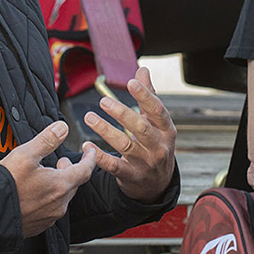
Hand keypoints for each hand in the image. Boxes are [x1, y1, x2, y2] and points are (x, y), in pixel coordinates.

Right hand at [1, 120, 96, 236]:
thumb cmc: (6, 185)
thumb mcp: (26, 155)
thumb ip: (47, 140)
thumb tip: (62, 127)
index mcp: (61, 185)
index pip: (85, 170)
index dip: (90, 158)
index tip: (90, 151)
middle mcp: (59, 204)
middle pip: (73, 184)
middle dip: (70, 170)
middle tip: (61, 161)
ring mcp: (50, 217)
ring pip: (62, 197)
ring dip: (59, 184)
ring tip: (46, 175)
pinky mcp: (39, 226)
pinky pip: (51, 210)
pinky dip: (48, 198)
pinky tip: (36, 193)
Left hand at [83, 67, 176, 202]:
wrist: (157, 184)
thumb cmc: (155, 144)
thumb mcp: (157, 123)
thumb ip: (149, 96)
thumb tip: (143, 70)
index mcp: (166, 130)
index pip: (158, 110)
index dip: (145, 96)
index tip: (130, 82)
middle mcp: (158, 146)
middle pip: (141, 128)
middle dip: (122, 114)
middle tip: (103, 101)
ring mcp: (145, 163)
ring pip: (125, 146)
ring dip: (105, 130)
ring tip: (89, 117)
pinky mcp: (131, 176)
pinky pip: (114, 166)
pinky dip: (100, 156)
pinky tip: (86, 145)